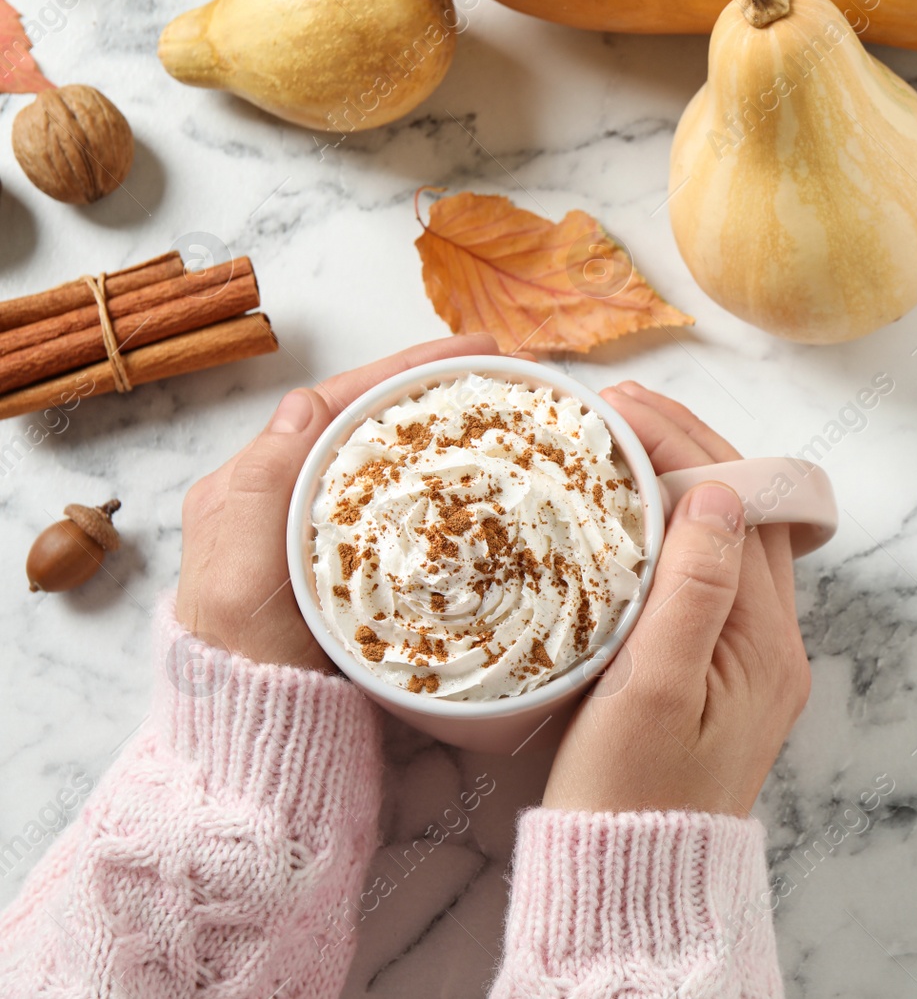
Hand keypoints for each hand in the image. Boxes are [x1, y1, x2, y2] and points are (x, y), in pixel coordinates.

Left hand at [175, 334, 498, 671]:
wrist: (261, 736)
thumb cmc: (245, 660)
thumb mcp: (237, 574)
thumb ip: (262, 487)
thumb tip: (307, 401)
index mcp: (253, 487)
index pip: (338, 404)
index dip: (406, 370)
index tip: (475, 351)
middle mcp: (288, 500)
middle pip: (371, 422)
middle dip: (436, 389)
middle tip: (507, 372)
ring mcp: (328, 534)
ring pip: (392, 462)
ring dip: (447, 432)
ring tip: (508, 412)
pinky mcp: (362, 570)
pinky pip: (409, 510)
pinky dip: (449, 487)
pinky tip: (488, 484)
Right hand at [542, 382, 811, 815]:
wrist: (629, 887)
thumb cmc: (628, 801)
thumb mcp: (651, 693)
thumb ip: (692, 592)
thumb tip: (720, 495)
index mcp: (765, 642)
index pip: (743, 506)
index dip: (686, 444)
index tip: (621, 406)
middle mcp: (772, 644)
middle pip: (746, 513)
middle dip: (688, 448)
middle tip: (616, 407)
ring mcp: (748, 659)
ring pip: (728, 540)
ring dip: (682, 483)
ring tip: (619, 443)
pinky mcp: (716, 674)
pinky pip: (708, 575)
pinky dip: (673, 530)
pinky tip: (629, 518)